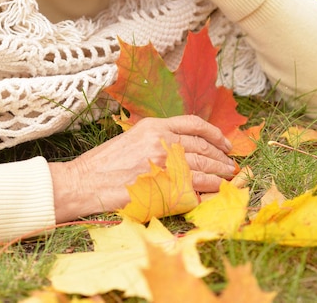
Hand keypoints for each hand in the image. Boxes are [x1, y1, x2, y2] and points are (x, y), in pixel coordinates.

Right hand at [49, 115, 235, 222]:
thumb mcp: (132, 137)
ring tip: (227, 179)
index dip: (215, 134)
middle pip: (203, 147)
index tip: (225, 143)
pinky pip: (195, 188)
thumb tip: (185, 146)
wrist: (85, 182)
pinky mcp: (163, 188)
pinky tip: (214, 193)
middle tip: (230, 165)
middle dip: (221, 157)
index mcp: (154, 126)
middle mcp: (161, 141)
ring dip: (219, 174)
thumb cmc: (104, 163)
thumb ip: (157, 138)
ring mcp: (164, 165)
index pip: (194, 124)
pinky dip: (208, 190)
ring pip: (203, 168)